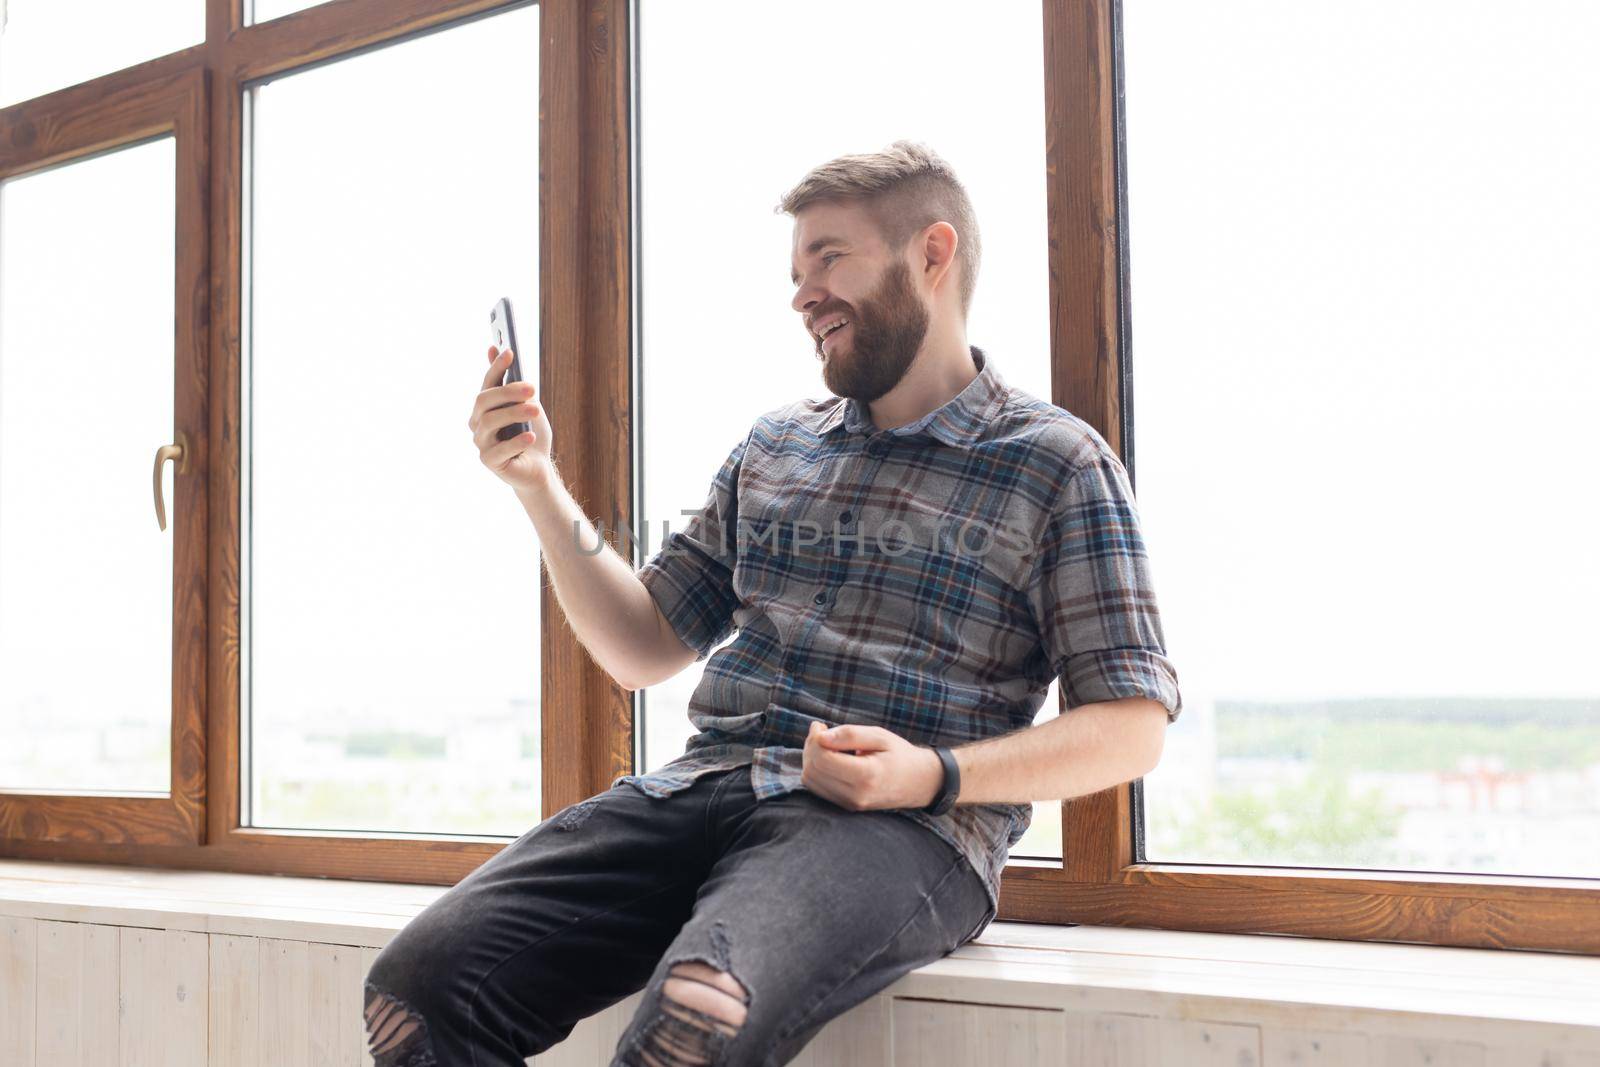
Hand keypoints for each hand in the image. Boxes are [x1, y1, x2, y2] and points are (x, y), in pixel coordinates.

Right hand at [469, 345, 554, 492]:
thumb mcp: (528, 406)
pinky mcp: (489, 462)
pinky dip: (517, 441)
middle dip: (507, 391)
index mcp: (485, 408)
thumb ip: (515, 384)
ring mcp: (481, 443)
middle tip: (532, 387)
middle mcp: (478, 423)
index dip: (497, 367)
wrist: (538, 468)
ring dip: (514, 413)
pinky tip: (530, 437)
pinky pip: (500, 449)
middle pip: (484, 401)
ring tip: (536, 411)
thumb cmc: (531, 435)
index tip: (510, 352)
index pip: (488, 384)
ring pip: (490, 422)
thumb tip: (495, 350)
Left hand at [800, 721, 945, 811]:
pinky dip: (816, 770)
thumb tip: (820, 736)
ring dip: (811, 759)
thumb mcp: (880, 736)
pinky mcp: (846, 807)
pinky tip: (828, 758)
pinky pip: (817, 788)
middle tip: (821, 731)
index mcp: (866, 775)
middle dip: (810, 747)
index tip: (820, 725)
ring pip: (811, 781)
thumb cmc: (900, 755)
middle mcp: (855, 795)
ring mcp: (850, 804)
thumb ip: (850, 734)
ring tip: (825, 743)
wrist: (919, 783)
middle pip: (813, 770)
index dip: (815, 739)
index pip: (823, 758)